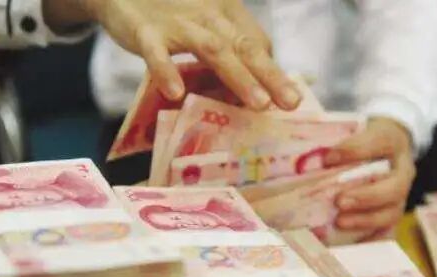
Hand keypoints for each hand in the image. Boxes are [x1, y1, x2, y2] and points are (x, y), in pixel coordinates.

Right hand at [44, 0, 300, 109]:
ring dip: (238, 77)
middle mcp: (208, 15)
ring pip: (213, 49)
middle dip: (270, 75)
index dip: (273, 71)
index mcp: (225, 13)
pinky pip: (157, 53)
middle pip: (244, 46)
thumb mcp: (203, 20)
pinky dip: (166, 71)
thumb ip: (225, 46)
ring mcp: (178, 22)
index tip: (290, 100)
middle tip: (291, 103)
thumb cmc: (170, 11)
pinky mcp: (146, 31)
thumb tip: (251, 85)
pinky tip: (176, 94)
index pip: (256, 42)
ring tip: (258, 105)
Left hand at [324, 117, 415, 235]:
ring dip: (365, 219)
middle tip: (340, 201)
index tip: (328, 157)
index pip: (379, 142)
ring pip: (393, 212)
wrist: (386, 150)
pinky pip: (387, 231)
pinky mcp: (392, 213)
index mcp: (392, 141)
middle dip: (367, 197)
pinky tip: (349, 240)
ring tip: (340, 221)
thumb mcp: (353, 131)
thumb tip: (307, 160)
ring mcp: (401, 195)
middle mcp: (402, 170)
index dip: (356, 150)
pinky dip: (368, 238)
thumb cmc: (362, 140)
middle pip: (396, 186)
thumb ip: (333, 141)